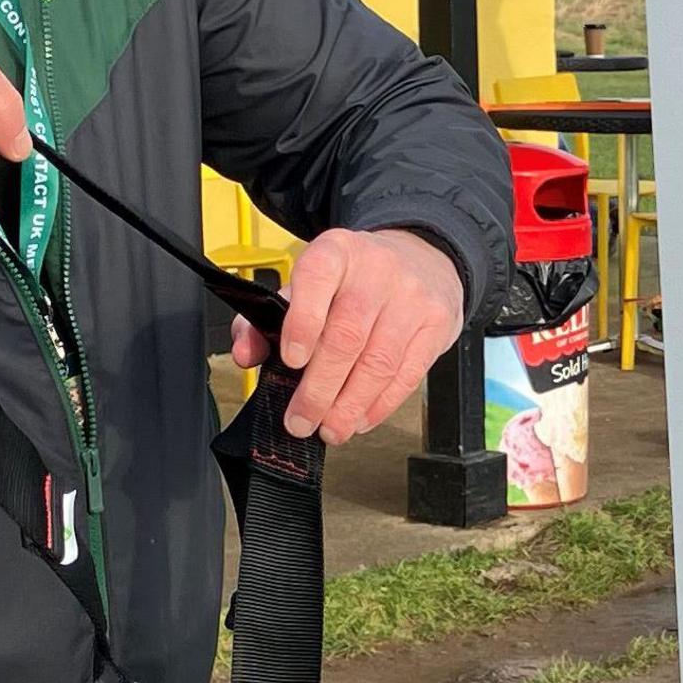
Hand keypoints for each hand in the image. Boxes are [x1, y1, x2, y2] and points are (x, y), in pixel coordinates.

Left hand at [231, 227, 463, 442]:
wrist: (421, 258)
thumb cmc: (352, 281)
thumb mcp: (308, 285)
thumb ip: (266, 319)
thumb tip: (245, 354)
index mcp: (335, 252)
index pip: (317, 279)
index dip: (303, 323)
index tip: (291, 361)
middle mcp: (377, 270)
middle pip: (347, 335)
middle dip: (320, 387)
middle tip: (301, 419)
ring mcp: (412, 297)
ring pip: (379, 361)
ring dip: (350, 405)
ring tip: (329, 429)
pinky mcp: (437, 324)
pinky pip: (408, 374)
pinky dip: (380, 405)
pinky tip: (359, 419)